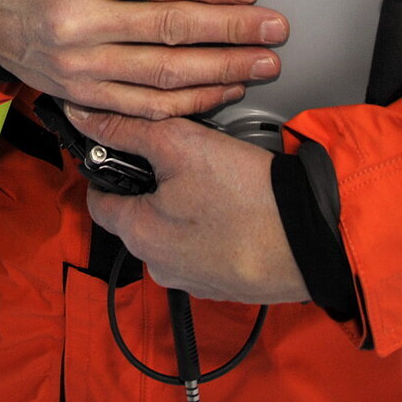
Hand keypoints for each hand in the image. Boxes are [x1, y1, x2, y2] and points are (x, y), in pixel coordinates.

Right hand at [0, 0, 285, 118]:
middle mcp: (77, 24)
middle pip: (170, 29)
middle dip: (231, 30)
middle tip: (275, 28)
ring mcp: (80, 66)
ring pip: (165, 74)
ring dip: (222, 70)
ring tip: (262, 62)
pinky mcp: (83, 96)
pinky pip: (146, 105)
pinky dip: (190, 101)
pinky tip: (223, 88)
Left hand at [69, 106, 307, 304]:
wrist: (316, 237)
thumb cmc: (249, 196)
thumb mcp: (180, 143)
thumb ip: (126, 129)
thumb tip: (85, 117)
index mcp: (140, 235)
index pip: (98, 200)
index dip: (109, 168)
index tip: (125, 151)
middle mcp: (160, 266)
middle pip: (137, 216)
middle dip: (154, 187)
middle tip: (184, 160)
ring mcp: (196, 280)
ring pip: (173, 233)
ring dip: (186, 208)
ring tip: (218, 182)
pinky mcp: (228, 284)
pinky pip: (207, 249)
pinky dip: (215, 229)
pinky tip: (237, 207)